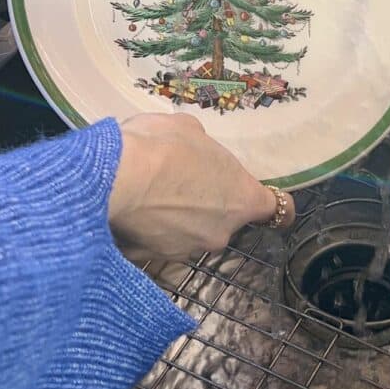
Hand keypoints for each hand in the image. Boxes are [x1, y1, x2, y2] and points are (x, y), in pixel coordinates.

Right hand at [108, 113, 295, 261]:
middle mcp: (221, 232)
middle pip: (222, 219)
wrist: (115, 178)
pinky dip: (145, 231)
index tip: (262, 200)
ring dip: (172, 218)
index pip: (274, 209)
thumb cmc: (162, 146)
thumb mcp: (187, 129)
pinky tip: (125, 210)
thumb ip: (200, 146)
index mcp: (241, 197)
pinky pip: (154, 243)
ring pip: (186, 233)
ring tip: (144, 193)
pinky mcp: (153, 260)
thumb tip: (193, 151)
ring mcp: (187, 250)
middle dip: (205, 204)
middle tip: (177, 181)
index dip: (269, 203)